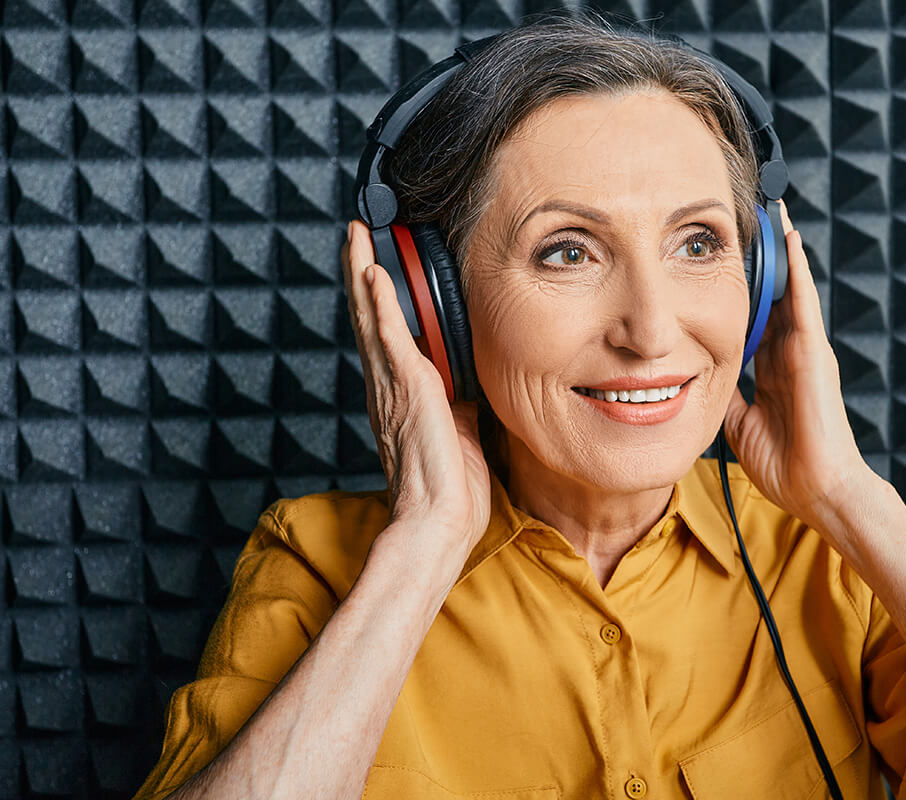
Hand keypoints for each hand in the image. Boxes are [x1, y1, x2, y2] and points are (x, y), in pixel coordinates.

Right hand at [341, 220, 490, 557]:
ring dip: (361, 271)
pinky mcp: (407, 389)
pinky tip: (371, 271)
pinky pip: (388, 336)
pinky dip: (378, 303)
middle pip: (367, 316)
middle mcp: (388, 385)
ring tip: (356, 234)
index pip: (385, 334)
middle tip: (357, 232)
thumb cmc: (449, 487)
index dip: (377, 299)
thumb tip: (474, 382)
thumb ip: (463, 400)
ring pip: (369, 316)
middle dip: (361, 270)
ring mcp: (393, 385)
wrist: (439, 520)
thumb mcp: (463, 430)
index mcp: (400, 395)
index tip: (375, 264)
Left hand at [723, 200, 871, 528]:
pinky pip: (803, 300)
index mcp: (774, 369)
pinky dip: (797, 268)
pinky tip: (789, 238)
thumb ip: (725, 392)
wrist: (818, 489)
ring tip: (771, 210)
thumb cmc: (786, 463)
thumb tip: (697, 376)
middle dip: (761, 260)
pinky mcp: (815, 350)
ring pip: (790, 288)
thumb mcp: (739, 422)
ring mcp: (805, 349)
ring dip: (780, 250)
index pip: (755, 318)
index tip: (725, 263)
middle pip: (773, 294)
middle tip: (748, 219)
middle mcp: (791, 352)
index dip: (741, 290)